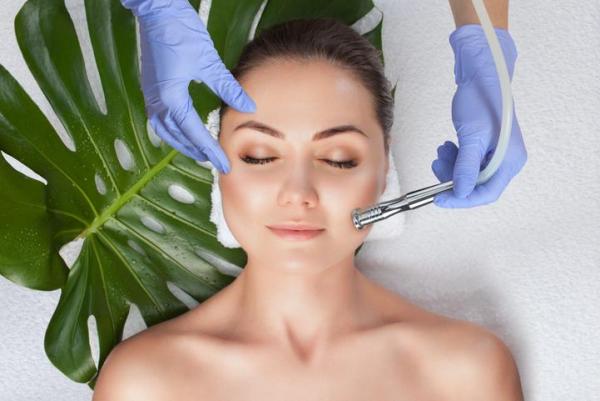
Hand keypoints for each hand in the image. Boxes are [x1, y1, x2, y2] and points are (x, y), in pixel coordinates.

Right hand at [121, 0, 255, 172]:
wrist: (157, 10)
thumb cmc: (180, 32)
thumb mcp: (209, 62)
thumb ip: (229, 88)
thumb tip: (248, 106)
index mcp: (171, 98)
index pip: (194, 133)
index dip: (210, 150)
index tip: (224, 164)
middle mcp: (157, 101)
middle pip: (177, 137)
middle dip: (196, 151)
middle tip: (215, 162)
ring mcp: (150, 94)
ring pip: (165, 130)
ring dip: (182, 143)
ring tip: (200, 151)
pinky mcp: (150, 87)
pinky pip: (160, 118)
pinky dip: (173, 129)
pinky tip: (184, 129)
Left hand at [432, 24, 526, 207]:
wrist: (482, 76)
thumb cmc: (481, 101)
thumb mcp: (471, 138)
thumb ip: (466, 168)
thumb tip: (460, 193)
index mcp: (509, 161)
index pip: (487, 193)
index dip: (462, 199)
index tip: (439, 199)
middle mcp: (506, 161)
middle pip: (477, 185)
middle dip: (453, 178)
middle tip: (436, 165)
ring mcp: (497, 154)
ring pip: (469, 174)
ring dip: (451, 167)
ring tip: (441, 150)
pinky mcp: (486, 147)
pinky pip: (468, 162)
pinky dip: (455, 158)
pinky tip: (447, 146)